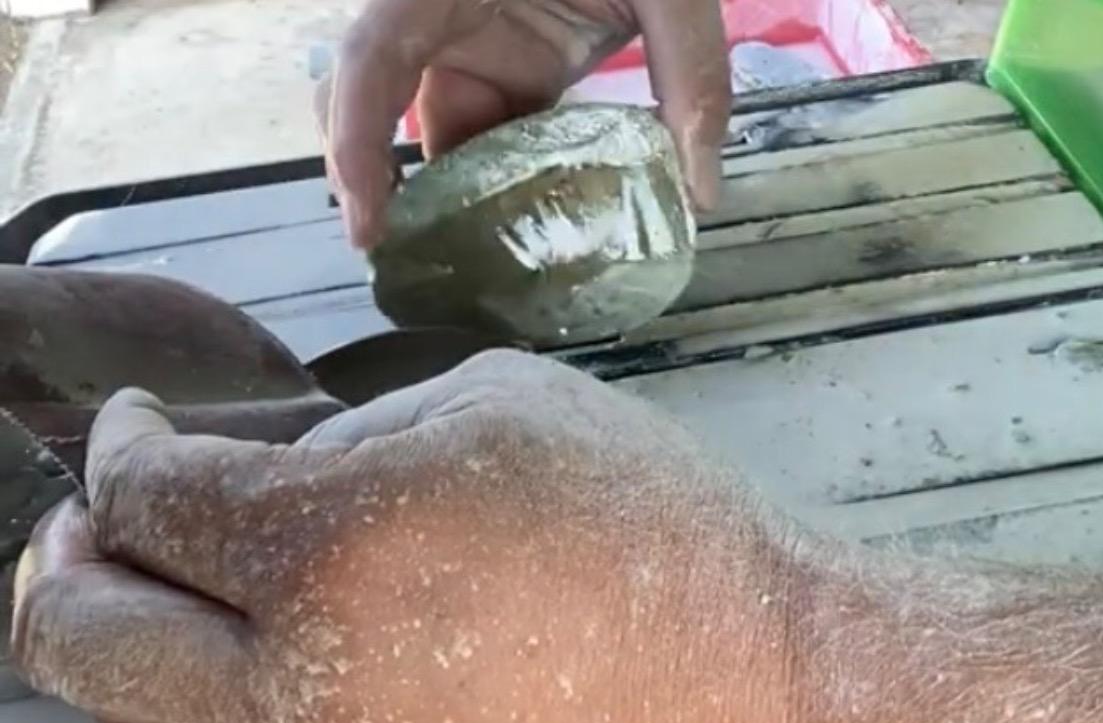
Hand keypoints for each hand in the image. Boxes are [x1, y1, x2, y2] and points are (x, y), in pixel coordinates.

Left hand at [11, 350, 794, 722]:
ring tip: (170, 594)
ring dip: (127, 644)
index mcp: (337, 549)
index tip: (136, 427)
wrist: (753, 688)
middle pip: (76, 635)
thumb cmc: (650, 530)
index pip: (147, 497)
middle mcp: (296, 693)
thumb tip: (260, 475)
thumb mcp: (500, 411)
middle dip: (67, 557)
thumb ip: (350, 433)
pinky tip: (250, 669)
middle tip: (100, 517)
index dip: (120, 447)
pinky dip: (201, 717)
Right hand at [319, 0, 731, 248]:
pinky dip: (498, 178)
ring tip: (465, 270)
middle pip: (376, 98)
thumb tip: (702, 193)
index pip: (373, 59)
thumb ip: (692, 77)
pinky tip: (523, 229)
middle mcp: (442, 11)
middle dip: (375, 179)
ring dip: (447, 192)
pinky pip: (485, 124)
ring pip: (435, 122)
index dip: (354, 141)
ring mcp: (474, 36)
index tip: (366, 222)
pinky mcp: (509, 58)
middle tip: (403, 264)